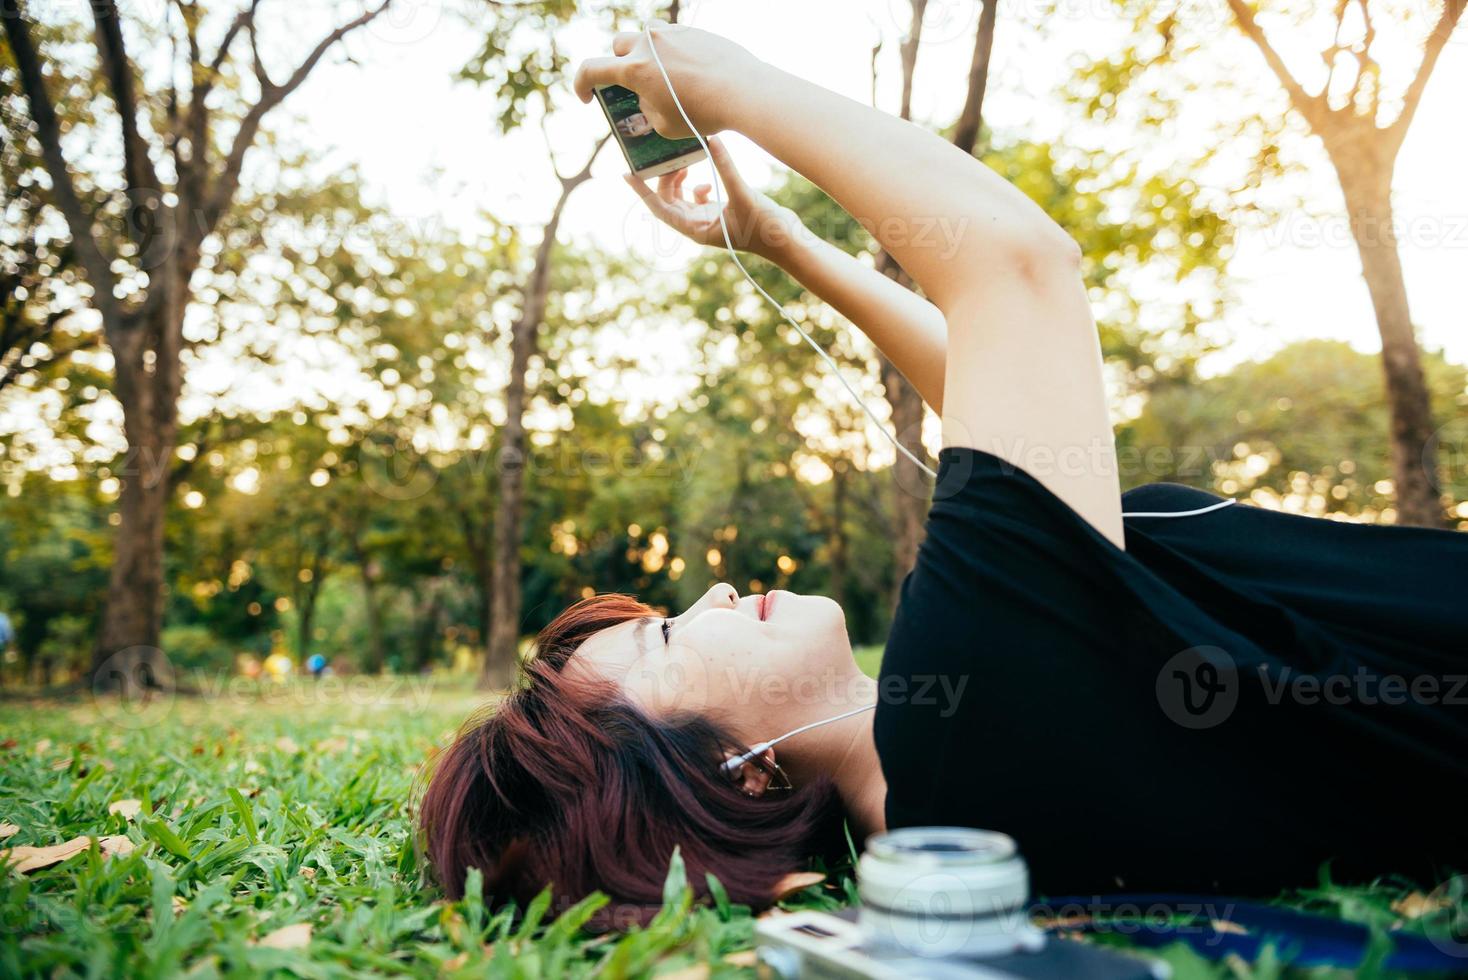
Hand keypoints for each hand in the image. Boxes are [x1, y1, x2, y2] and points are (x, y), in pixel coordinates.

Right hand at [573, 22, 760, 138]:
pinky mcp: (693, 31)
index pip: (590, 69)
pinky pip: (673, 38)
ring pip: (646, 36)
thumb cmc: (703, 114)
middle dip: (619, 64)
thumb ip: (647, 109)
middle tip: (631, 84)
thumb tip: (647, 97)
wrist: (742, 91)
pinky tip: (688, 72)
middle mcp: (648, 44)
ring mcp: (671, 33)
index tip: (588, 98)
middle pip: (619, 46)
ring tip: (660, 75)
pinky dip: (672, 54)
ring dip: (645, 53)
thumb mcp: (665, 125)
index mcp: (634, 69)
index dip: (581, 85)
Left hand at [624, 136, 802, 258]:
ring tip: (685, 163)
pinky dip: (696, 188)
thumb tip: (711, 140)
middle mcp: (698, 226)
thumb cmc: (765, 227)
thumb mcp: (743, 194)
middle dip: (664, 180)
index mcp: (696, 230)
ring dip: (679, 182)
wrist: (787, 242)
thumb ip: (726, 167)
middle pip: (668, 202)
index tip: (626, 174)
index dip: (642, 191)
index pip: (660, 208)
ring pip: (681, 199)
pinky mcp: (720, 214)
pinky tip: (707, 181)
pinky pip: (697, 200)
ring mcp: (708, 221)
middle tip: (669, 158)